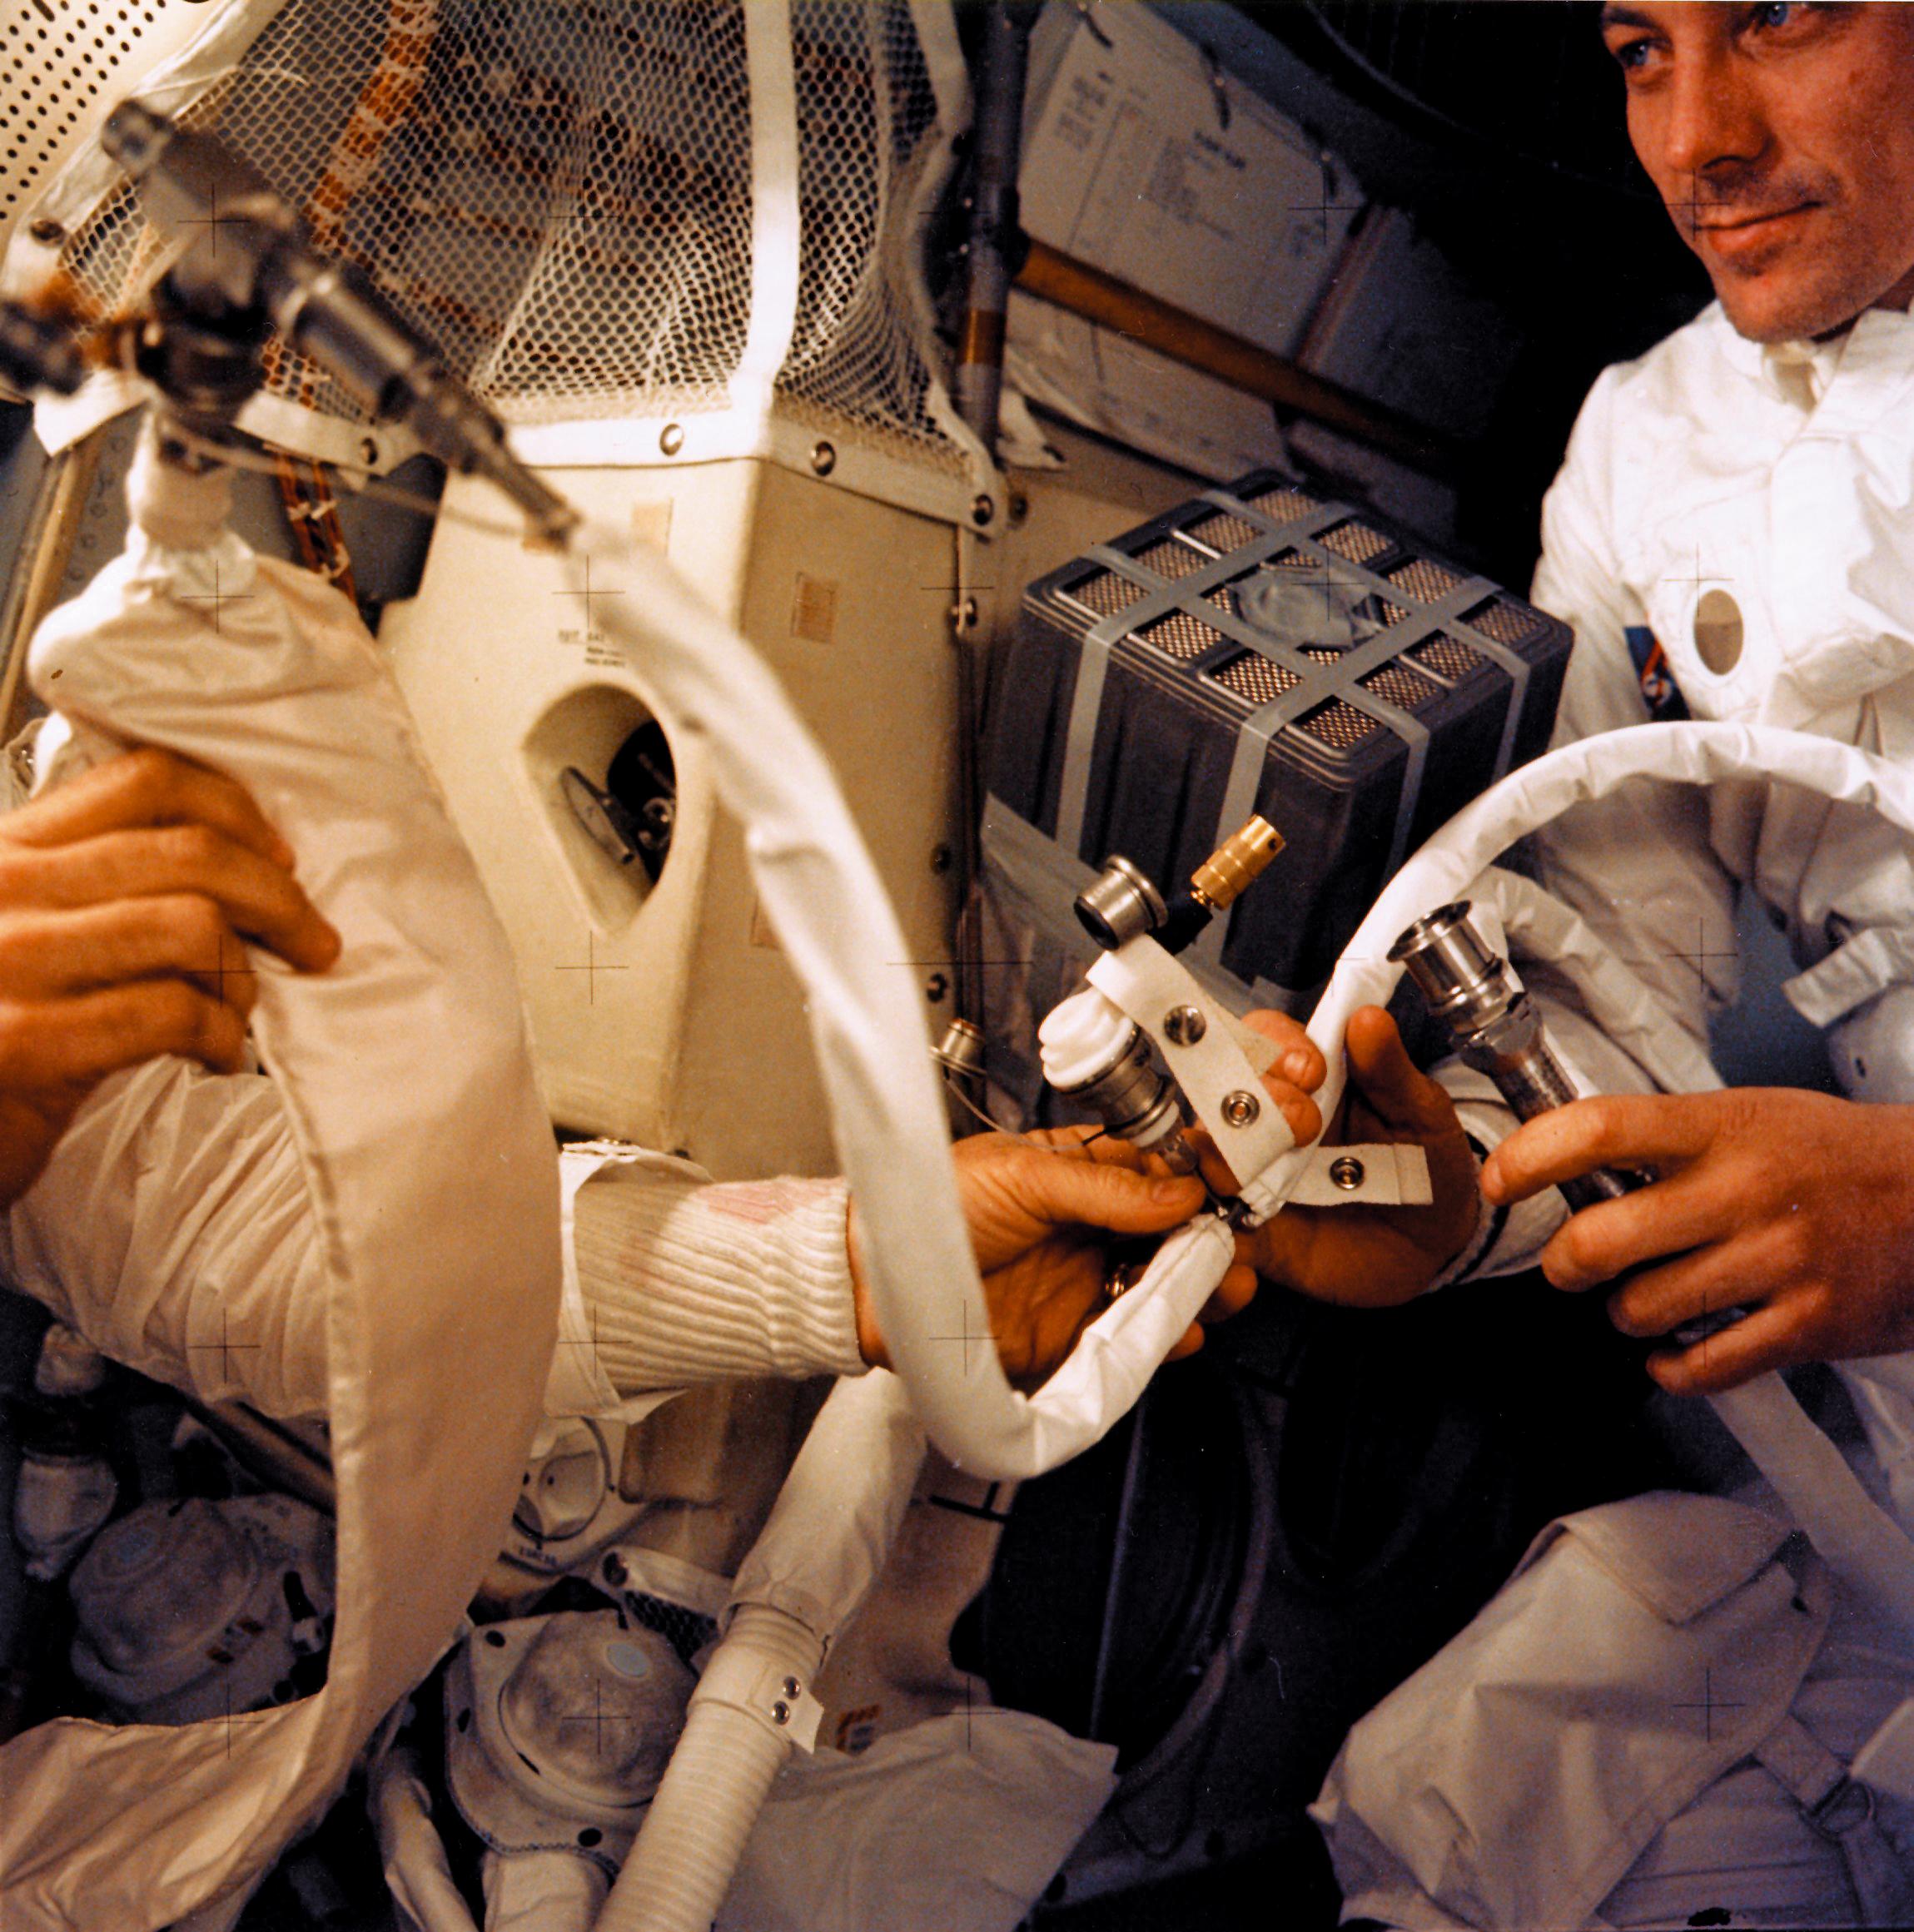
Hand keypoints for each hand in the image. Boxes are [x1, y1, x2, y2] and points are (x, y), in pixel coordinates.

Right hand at [0, 748, 339, 1205]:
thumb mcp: (26, 930)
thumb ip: (98, 886)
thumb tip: (243, 868)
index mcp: (10, 849)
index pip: (147, 780)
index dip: (238, 813)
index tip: (280, 859)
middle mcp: (4, 888)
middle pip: (191, 852)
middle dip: (278, 899)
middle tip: (312, 942)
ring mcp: (12, 960)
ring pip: (192, 925)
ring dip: (243, 973)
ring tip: (239, 1010)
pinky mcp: (27, 1041)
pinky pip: (171, 1011)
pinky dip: (220, 1035)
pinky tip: (217, 1056)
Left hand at [850, 1129, 1259, 1393]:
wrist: (874, 1282)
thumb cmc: (931, 1208)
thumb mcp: (1020, 1175)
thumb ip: (1102, 1186)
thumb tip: (1177, 1189)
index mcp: (1078, 1174)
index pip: (1157, 1174)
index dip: (1199, 1181)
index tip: (1231, 1188)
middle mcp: (1088, 1227)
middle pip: (1173, 1234)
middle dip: (1212, 1240)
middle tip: (1232, 1246)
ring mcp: (1083, 1282)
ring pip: (1163, 1286)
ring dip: (1201, 1288)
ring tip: (1222, 1286)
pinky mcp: (1070, 1337)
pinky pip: (1132, 1340)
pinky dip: (1166, 1338)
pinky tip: (1182, 1329)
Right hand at [1238, 1006, 1480, 1307]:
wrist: (1435, 1243)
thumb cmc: (1425, 1162)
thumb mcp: (1421, 1112)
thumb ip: (1390, 1069)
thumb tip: (1368, 1019)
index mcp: (1301, 1077)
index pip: (1259, 1039)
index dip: (1274, 1047)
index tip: (1312, 1069)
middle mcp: (1262, 1120)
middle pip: (1216, 1095)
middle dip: (1249, 1105)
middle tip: (1304, 1126)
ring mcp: (1248, 1177)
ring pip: (1198, 1161)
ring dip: (1212, 1167)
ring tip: (1245, 1181)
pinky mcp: (1246, 1234)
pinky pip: (1210, 1234)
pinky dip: (1212, 1240)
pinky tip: (1242, 1248)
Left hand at [1481, 1088, 1913, 1394]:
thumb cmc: (1829, 1153)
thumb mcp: (1745, 1115)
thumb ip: (1660, 1139)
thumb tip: (1557, 1157)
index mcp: (1721, 1128)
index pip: (1599, 1129)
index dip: (1530, 1157)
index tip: (1499, 1180)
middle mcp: (1746, 1191)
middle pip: (1603, 1239)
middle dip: (1566, 1263)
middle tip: (1573, 1263)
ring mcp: (1779, 1261)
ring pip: (1643, 1309)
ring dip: (1626, 1313)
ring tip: (1649, 1295)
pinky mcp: (1809, 1325)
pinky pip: (1703, 1366)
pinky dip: (1673, 1367)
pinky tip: (1678, 1348)